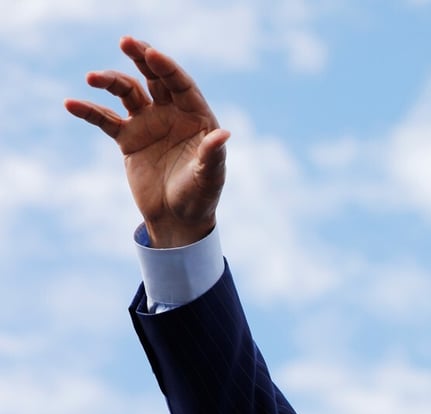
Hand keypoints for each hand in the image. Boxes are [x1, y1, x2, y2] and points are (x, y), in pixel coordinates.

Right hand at [65, 36, 229, 247]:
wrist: (177, 219)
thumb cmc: (200, 197)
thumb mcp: (209, 177)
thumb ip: (212, 154)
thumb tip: (223, 134)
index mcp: (197, 117)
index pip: (181, 85)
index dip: (167, 68)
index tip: (151, 54)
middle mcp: (172, 114)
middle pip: (155, 79)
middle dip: (142, 59)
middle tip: (127, 41)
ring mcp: (149, 124)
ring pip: (128, 92)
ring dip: (111, 81)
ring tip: (92, 77)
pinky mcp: (128, 139)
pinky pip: (105, 119)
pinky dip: (90, 111)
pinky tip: (71, 103)